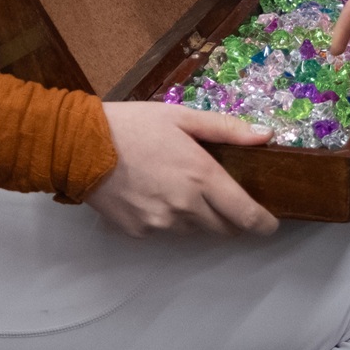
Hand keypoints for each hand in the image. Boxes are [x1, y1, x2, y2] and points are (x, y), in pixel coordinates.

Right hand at [86, 101, 277, 237]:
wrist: (80, 146)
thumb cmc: (133, 126)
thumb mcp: (182, 117)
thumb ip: (226, 129)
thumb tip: (264, 137)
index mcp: (202, 177)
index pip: (246, 216)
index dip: (263, 224)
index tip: (269, 224)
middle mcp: (185, 207)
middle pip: (223, 229)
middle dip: (229, 218)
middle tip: (220, 197)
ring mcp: (161, 224)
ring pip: (194, 231)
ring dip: (197, 218)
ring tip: (179, 189)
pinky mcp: (139, 232)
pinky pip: (164, 231)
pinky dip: (167, 219)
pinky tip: (152, 194)